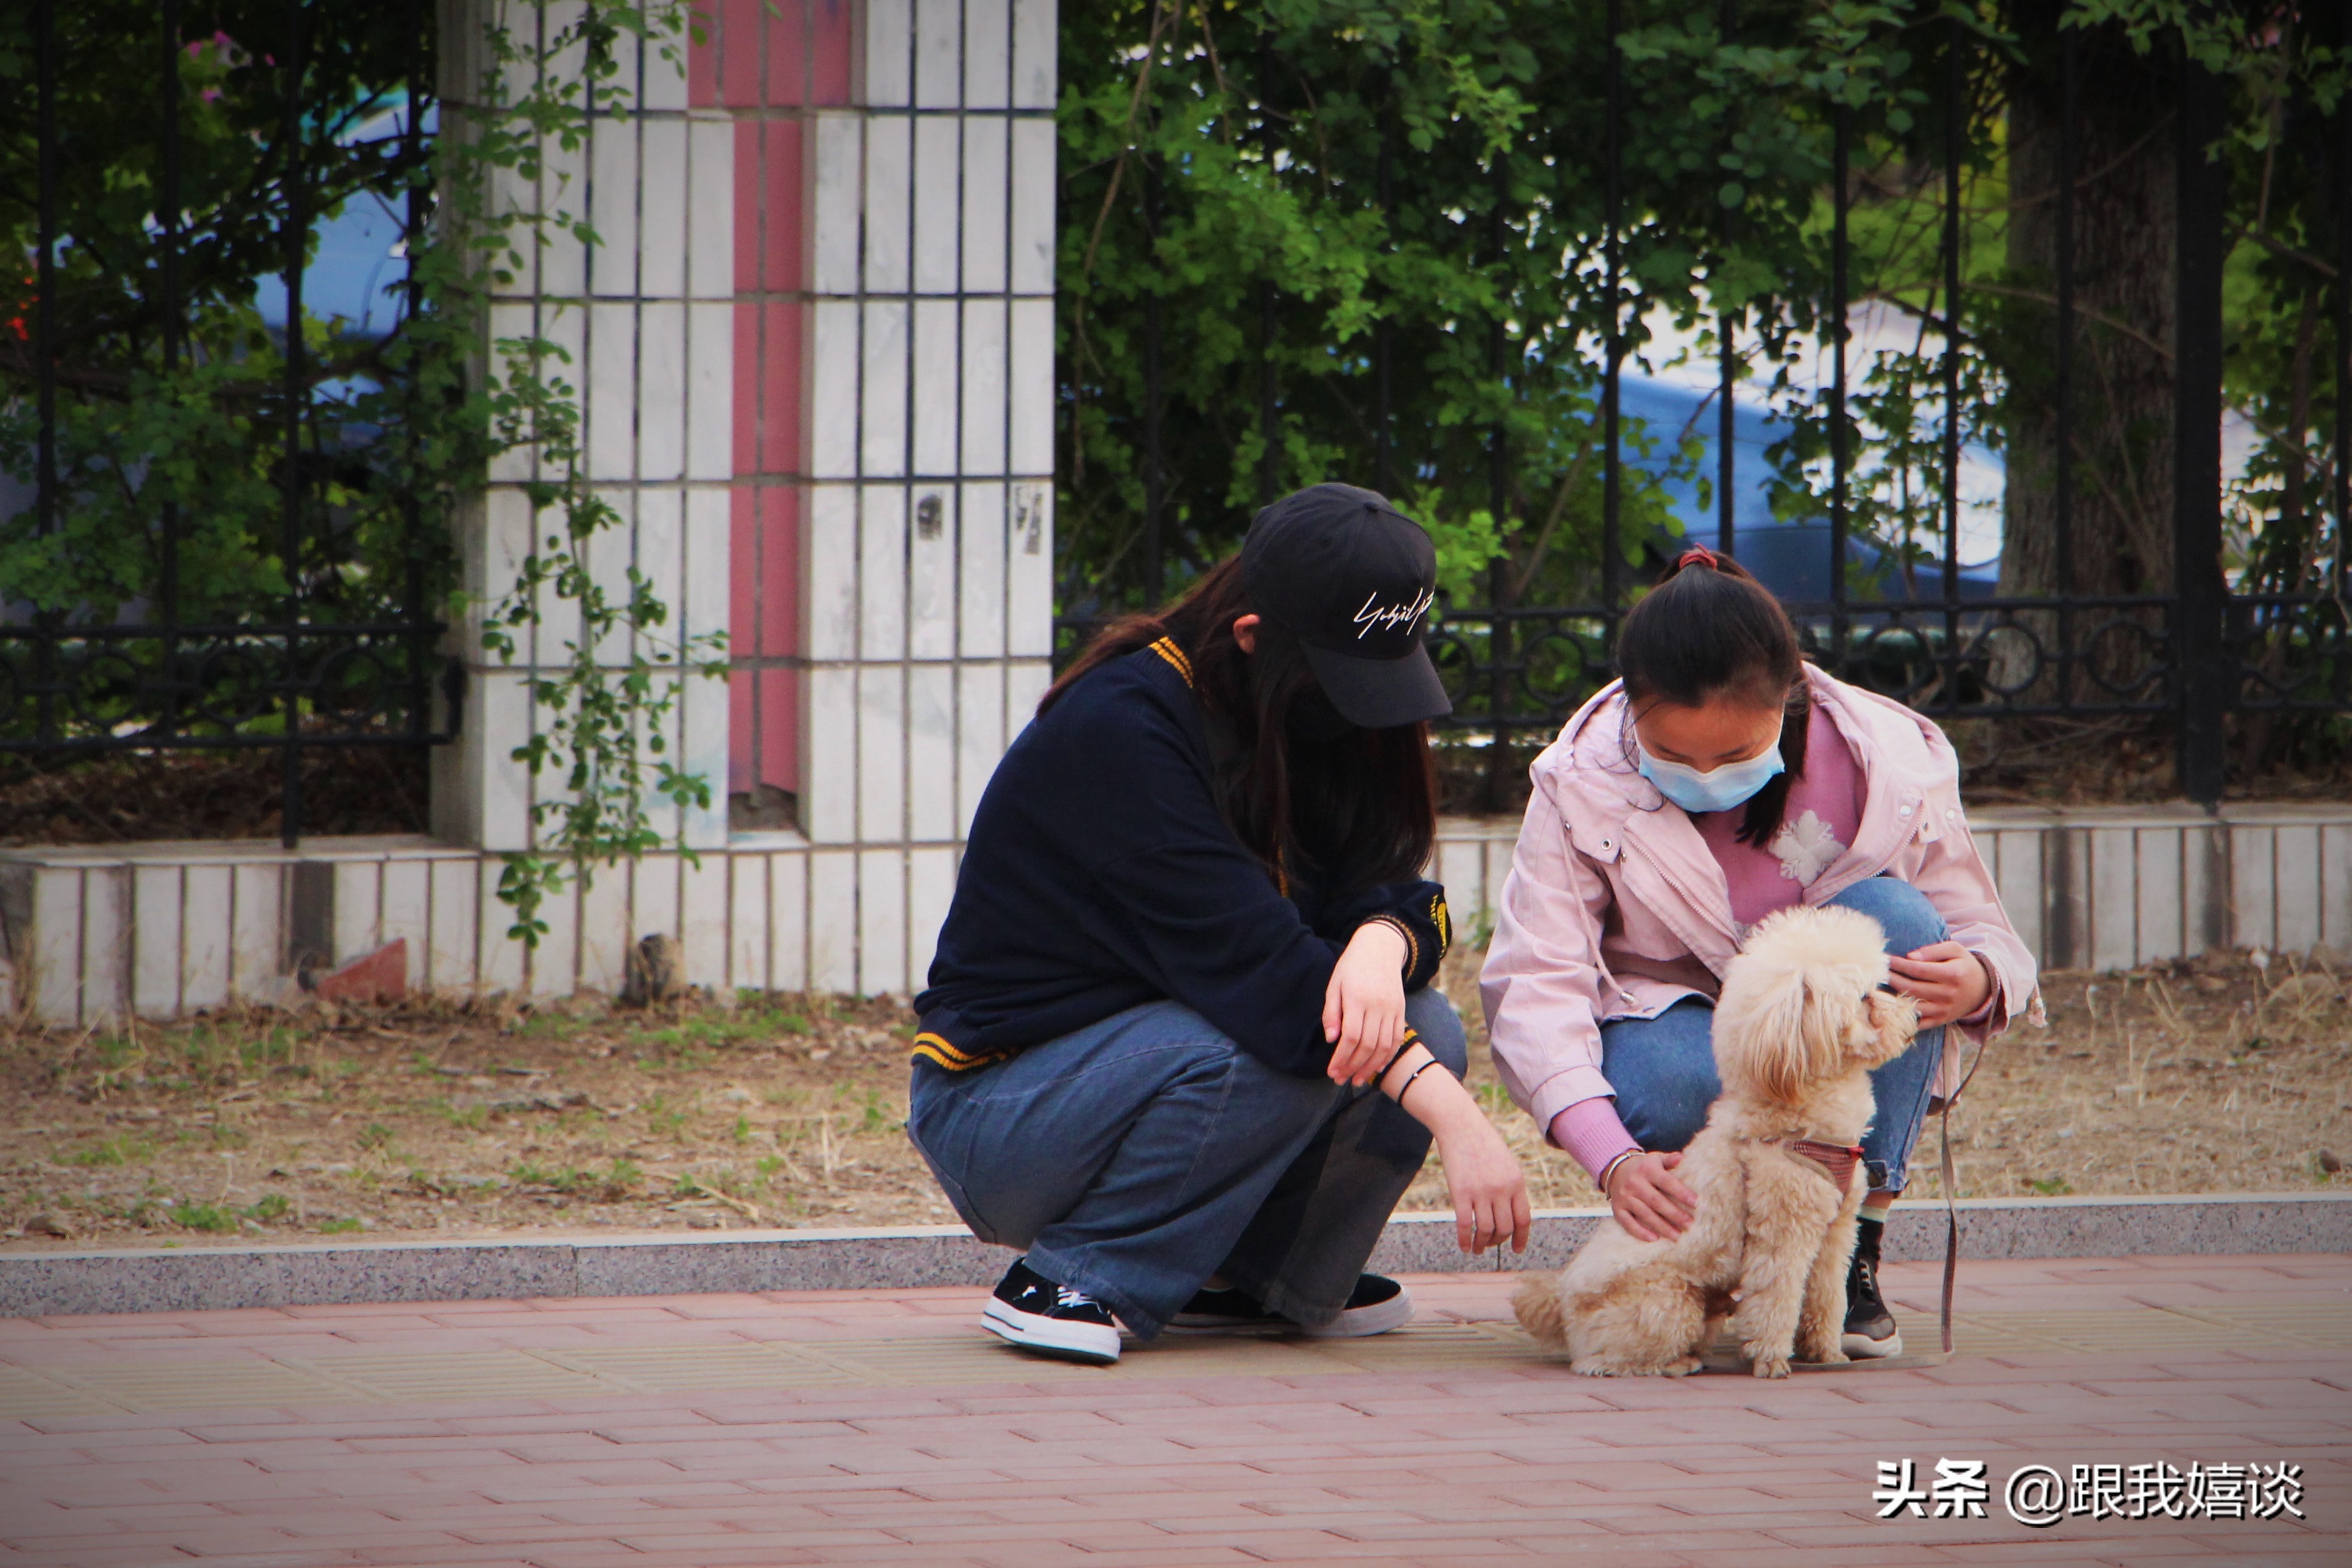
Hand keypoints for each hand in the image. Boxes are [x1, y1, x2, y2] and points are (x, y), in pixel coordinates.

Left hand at [1323, 922, 1408, 1085]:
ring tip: (1357, 1080)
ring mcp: (1392, 1009)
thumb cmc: (1352, 967)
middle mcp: (1377, 1006)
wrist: (1380, 948)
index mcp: (1357, 998)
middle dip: (1353, 1067)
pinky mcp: (1401, 1011)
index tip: (1332, 1072)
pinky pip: (1396, 1039)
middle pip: (1367, 1045)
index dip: (1341, 1058)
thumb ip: (1332, 1013)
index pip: (1350, 1037)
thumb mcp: (1335, 985)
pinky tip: (1376, 1068)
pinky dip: (1387, 1057)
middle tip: (1340, 1080)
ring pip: (1384, 1046)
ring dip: (1370, 1067)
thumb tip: (1331, 1040)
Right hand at [1433, 1114, 1532, 1254]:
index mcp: (1516, 1182)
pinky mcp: (1460, 1192)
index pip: (1524, 1220)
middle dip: (1498, 1241)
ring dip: (1482, 1244)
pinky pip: (1465, 1224)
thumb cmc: (1482, 1143)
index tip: (1517, 1250)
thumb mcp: (1505, 1164)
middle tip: (1491, 1245)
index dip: (1521, 1238)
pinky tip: (1464, 1246)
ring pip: (1486, 1230)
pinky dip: (1465, 1239)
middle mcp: (1502, 1189)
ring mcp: (1481, 1191)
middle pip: (1505, 1228)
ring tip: (1477, 1249)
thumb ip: (1510, 1188)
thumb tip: (1510, 1216)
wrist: (1460, 1124)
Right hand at [1608, 1150, 1696, 1241]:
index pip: (1666, 1182)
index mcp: (1647, 1169)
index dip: (1681, 1193)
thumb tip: (1683, 1158)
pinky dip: (1640, 1232)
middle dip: (1674, 1214)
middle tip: (1689, 1224)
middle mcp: (1634, 1183)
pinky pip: (1628, 1223)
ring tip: (1677, 1236)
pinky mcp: (1617, 1208)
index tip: (1696, 1203)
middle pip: (1656, 1201)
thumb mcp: (1656, 1159)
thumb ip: (1670, 1159)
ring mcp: (1624, 1197)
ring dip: (1662, 1227)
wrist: (1615, 1169)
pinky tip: (1654, 1238)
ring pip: (1645, 1214)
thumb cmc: (1644, 1167)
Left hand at [1887, 940, 1992, 1028]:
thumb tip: (1910, 956)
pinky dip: (1903, 1017)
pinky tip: (1889, 1007)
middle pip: (1913, 988)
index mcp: (1953, 974)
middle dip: (1892, 979)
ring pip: (1913, 1006)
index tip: (1885, 959)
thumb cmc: (1963, 965)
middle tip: (1877, 972)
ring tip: (1879, 988)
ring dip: (1893, 998)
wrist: (1982, 989)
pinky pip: (1918, 1022)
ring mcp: (1944, 1010)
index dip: (1899, 965)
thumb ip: (1933, 950)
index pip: (1919, 970)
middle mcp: (1949, 994)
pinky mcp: (1941, 1020)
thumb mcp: (1955, 950)